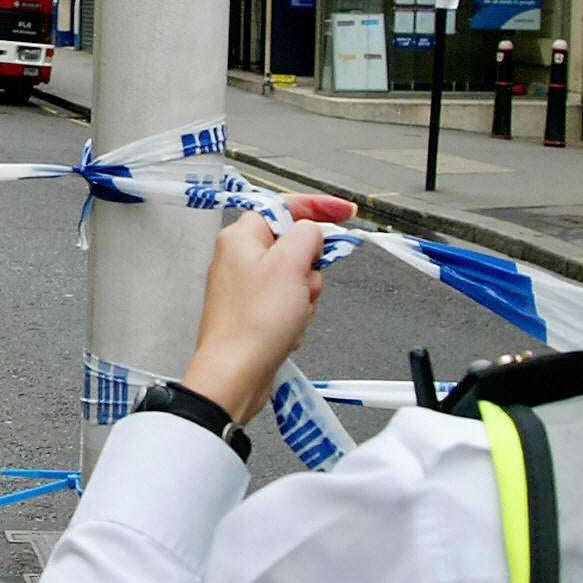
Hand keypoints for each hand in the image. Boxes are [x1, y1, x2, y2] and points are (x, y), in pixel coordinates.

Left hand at [181, 194, 356, 422]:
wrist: (236, 375)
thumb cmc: (253, 324)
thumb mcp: (290, 265)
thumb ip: (307, 235)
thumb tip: (314, 232)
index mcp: (241, 237)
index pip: (286, 207)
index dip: (320, 207)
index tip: (346, 212)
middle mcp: (239, 258)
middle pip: (295, 246)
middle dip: (309, 268)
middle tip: (302, 286)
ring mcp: (246, 286)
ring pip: (296, 277)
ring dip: (304, 296)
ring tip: (291, 314)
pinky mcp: (253, 311)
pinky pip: (289, 302)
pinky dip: (295, 315)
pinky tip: (286, 330)